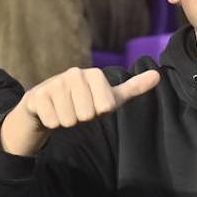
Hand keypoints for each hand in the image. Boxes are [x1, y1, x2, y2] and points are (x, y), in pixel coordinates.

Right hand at [0, 67, 160, 156]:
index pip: (105, 106)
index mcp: (92, 74)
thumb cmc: (82, 102)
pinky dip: (53, 123)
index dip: (99, 112)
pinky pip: (53, 121)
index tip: (94, 106)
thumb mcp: (109, 97)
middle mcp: (73, 74)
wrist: (46, 106)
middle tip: (77, 111)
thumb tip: (158, 76)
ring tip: (64, 111)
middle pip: (87, 114)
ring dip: (67, 121)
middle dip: (82, 118)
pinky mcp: (37, 95)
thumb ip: (133, 88)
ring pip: (69, 119)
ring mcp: (54, 83)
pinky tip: (51, 113)